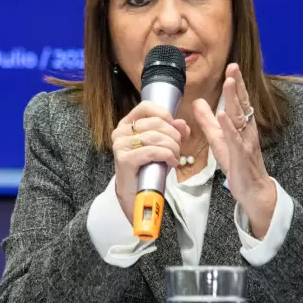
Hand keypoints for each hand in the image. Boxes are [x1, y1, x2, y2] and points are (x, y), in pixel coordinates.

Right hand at [112, 101, 190, 222]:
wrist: (135, 195)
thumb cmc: (148, 168)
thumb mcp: (163, 146)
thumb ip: (173, 132)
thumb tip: (181, 123)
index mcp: (127, 124)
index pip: (146, 107)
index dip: (165, 115)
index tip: (174, 128)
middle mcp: (120, 132)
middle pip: (155, 123)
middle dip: (173, 135)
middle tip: (178, 148)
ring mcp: (120, 145)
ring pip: (156, 137)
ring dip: (172, 147)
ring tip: (175, 157)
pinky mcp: (124, 160)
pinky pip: (152, 151)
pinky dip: (167, 156)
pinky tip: (171, 163)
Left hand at [194, 64, 275, 237]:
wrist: (253, 191)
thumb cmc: (238, 165)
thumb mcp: (220, 140)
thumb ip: (209, 122)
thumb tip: (198, 103)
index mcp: (242, 127)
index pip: (239, 102)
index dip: (236, 85)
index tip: (231, 67)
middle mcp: (246, 131)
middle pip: (242, 105)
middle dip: (237, 85)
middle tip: (233, 67)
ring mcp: (245, 143)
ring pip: (239, 118)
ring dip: (234, 100)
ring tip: (229, 83)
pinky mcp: (240, 156)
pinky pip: (234, 139)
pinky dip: (228, 127)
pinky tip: (223, 115)